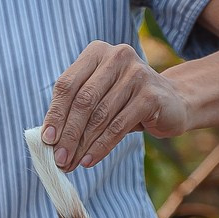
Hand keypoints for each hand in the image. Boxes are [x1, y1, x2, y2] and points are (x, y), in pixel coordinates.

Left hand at [42, 41, 190, 170]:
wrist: (171, 102)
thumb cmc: (125, 102)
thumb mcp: (98, 98)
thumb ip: (74, 109)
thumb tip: (48, 138)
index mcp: (96, 52)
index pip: (67, 85)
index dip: (55, 114)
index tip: (46, 140)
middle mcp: (116, 57)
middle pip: (83, 101)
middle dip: (68, 134)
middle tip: (58, 158)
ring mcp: (136, 73)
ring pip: (100, 116)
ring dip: (82, 145)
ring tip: (71, 163)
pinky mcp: (150, 95)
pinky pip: (117, 127)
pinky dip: (100, 147)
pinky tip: (89, 160)